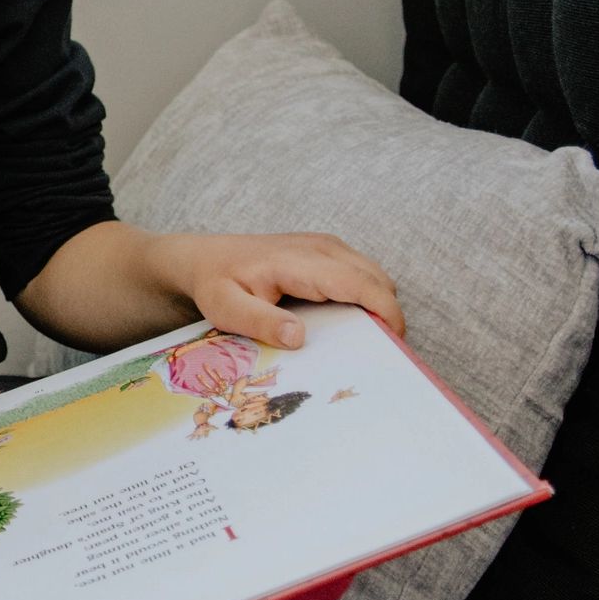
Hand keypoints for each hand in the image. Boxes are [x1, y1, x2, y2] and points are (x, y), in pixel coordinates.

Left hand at [147, 231, 405, 348]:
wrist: (203, 258)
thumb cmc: (214, 283)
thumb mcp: (225, 308)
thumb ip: (260, 322)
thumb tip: (299, 337)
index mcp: (299, 261)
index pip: (361, 283)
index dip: (387, 313)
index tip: (394, 346)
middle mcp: (320, 247)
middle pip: (378, 280)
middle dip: (387, 314)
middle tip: (377, 354)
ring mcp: (325, 245)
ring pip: (374, 276)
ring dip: (378, 305)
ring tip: (363, 341)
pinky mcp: (326, 251)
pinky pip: (362, 274)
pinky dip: (366, 296)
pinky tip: (348, 323)